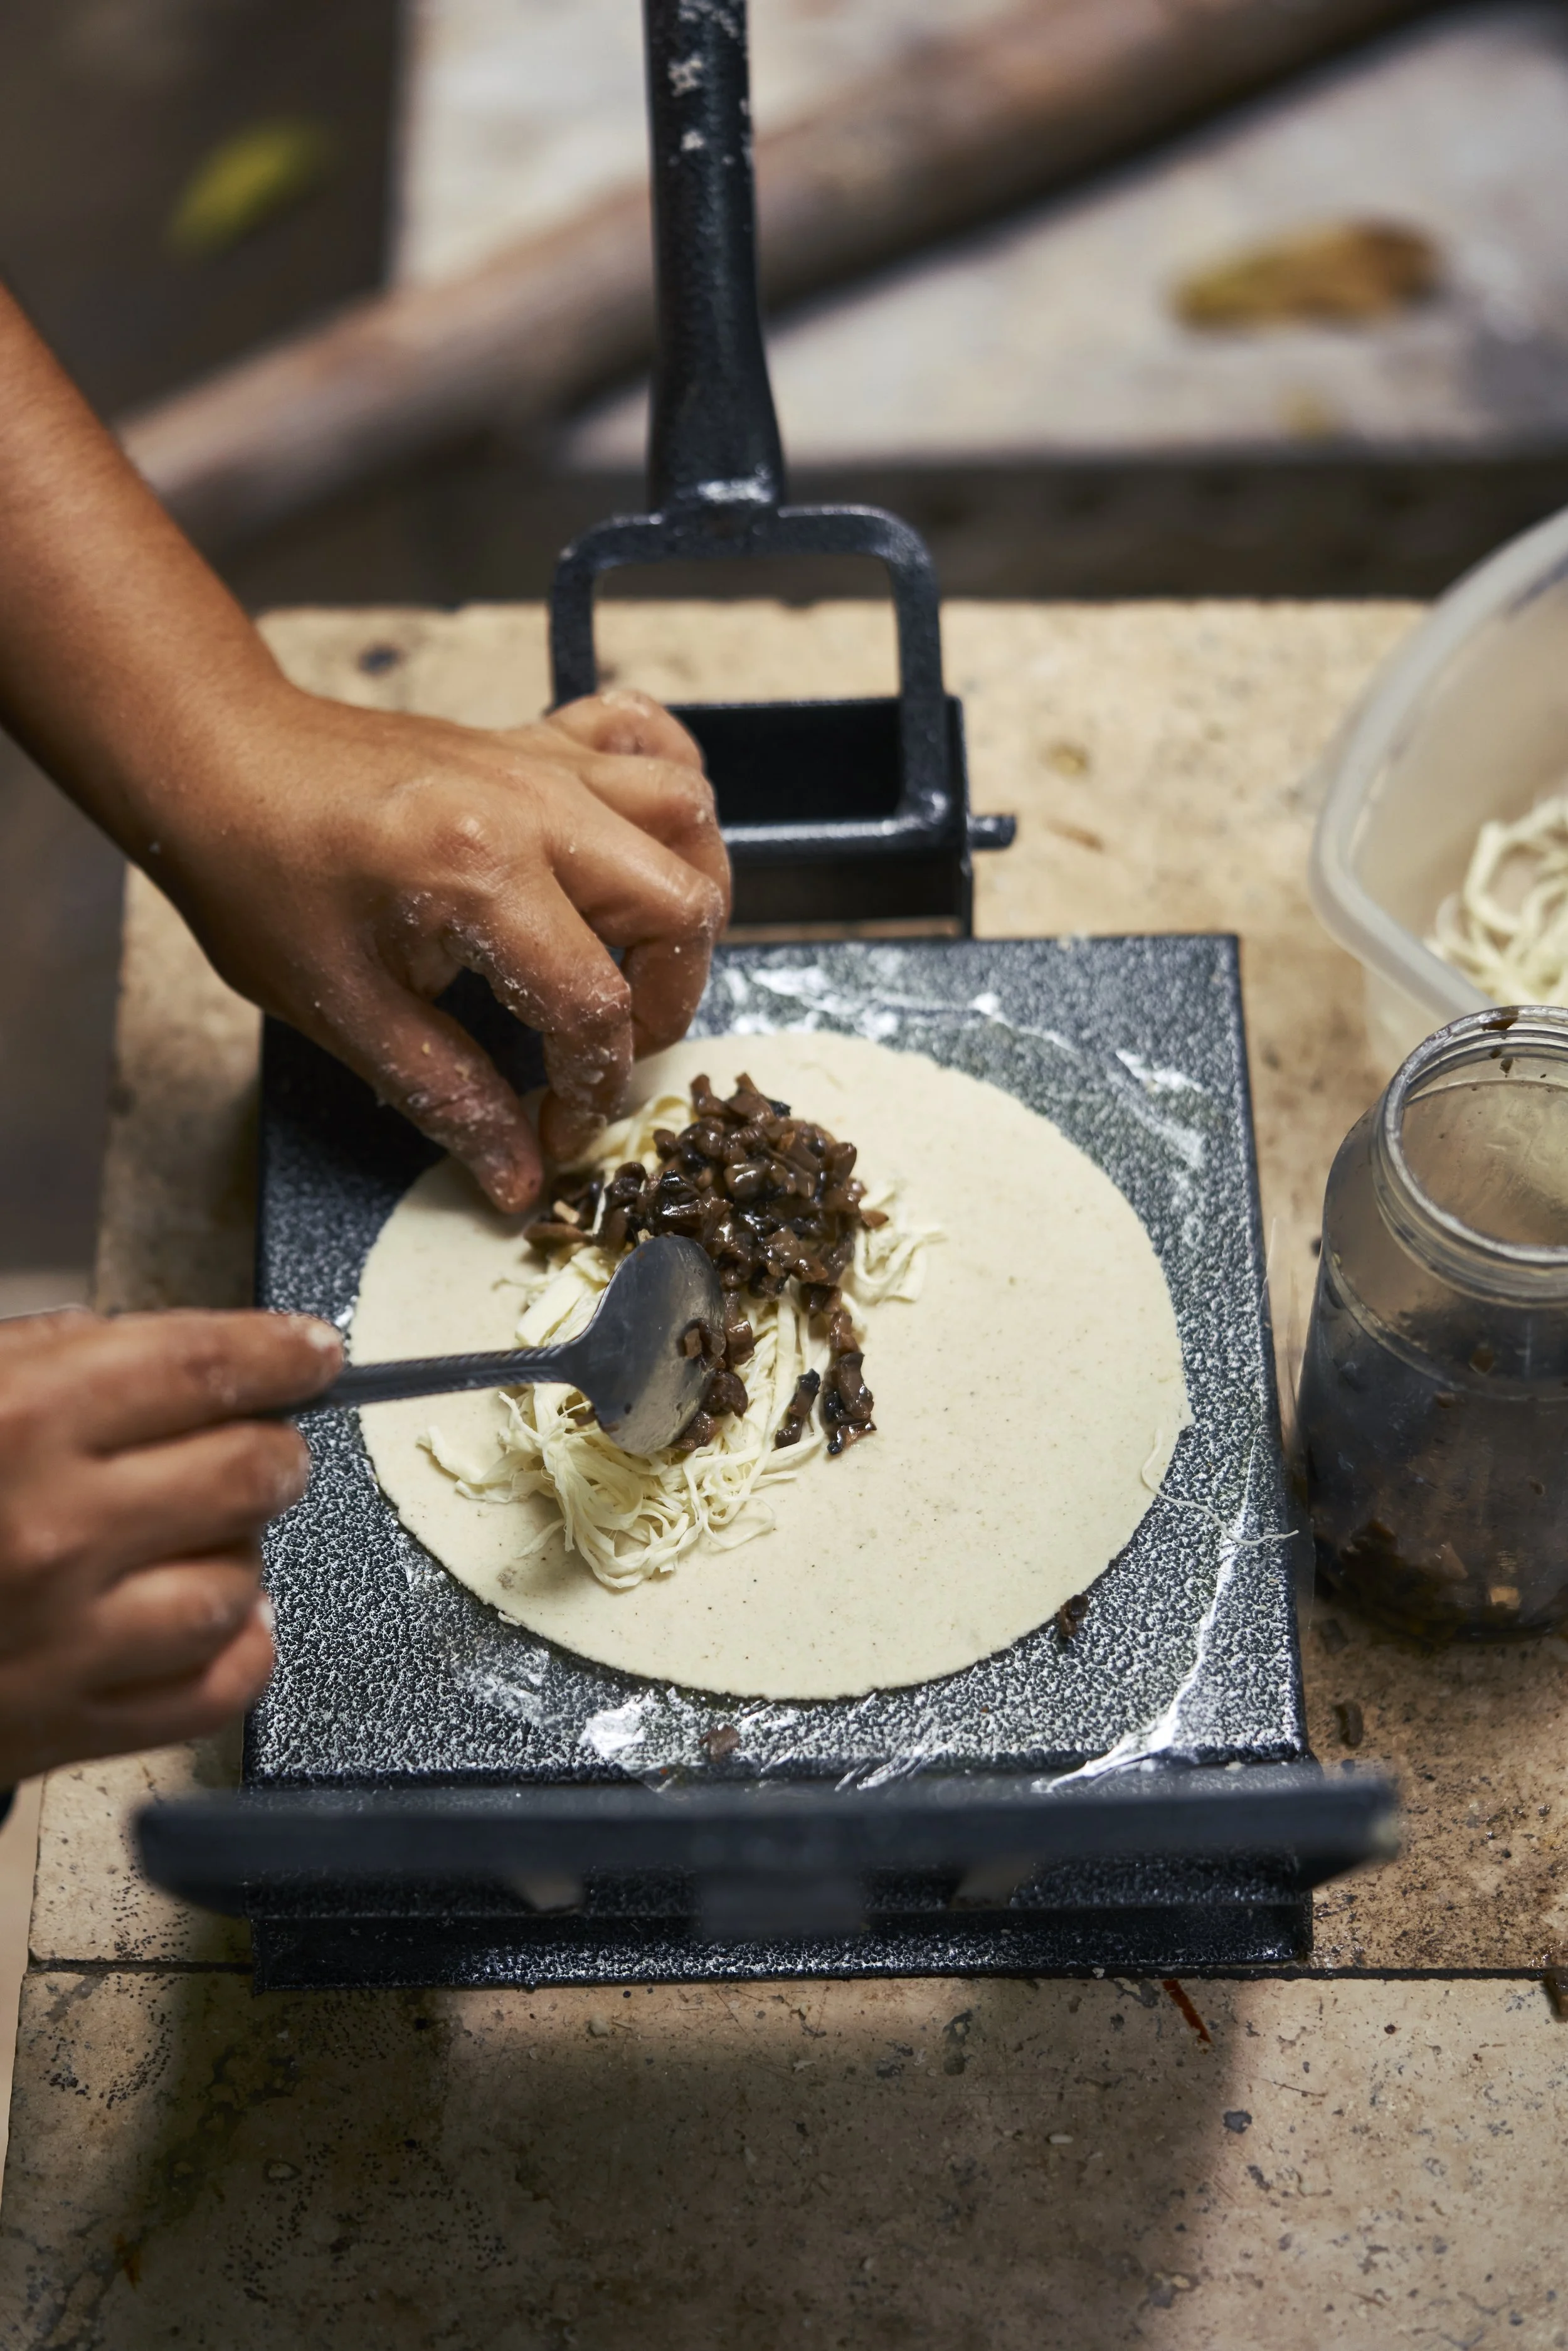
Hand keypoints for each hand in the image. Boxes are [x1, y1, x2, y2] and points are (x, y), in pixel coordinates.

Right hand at [0, 1307, 340, 1785]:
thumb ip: (50, 1356)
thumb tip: (171, 1353)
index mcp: (17, 1419)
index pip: (207, 1365)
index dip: (281, 1352)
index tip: (312, 1352)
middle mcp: (55, 1527)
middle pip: (252, 1470)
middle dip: (272, 1447)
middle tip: (260, 1443)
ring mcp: (66, 1637)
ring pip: (245, 1581)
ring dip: (241, 1551)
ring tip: (195, 1536)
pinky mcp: (64, 1726)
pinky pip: (218, 1688)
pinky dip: (236, 1648)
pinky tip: (208, 1617)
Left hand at [149, 681, 729, 1210]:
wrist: (217, 764)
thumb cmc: (259, 878)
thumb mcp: (343, 1010)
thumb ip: (446, 1095)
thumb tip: (519, 1179)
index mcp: (476, 875)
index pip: (592, 1006)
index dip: (590, 1092)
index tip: (556, 1133)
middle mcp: (530, 807)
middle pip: (679, 907)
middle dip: (665, 1004)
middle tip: (605, 1053)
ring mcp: (541, 763)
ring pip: (687, 819)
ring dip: (687, 901)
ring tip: (641, 961)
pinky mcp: (535, 739)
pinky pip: (648, 741)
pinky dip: (668, 791)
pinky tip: (643, 848)